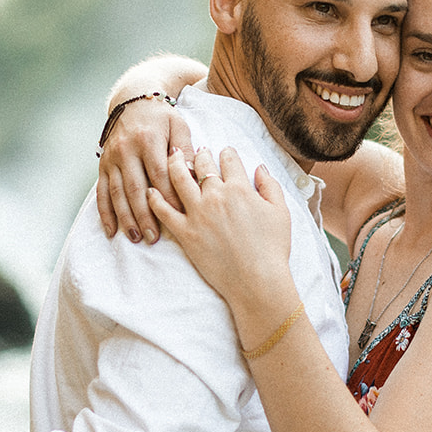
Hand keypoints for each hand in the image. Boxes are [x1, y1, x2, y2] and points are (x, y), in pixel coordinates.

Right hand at [96, 97, 192, 242]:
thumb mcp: (179, 126)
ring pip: (118, 193)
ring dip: (126, 218)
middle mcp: (127, 150)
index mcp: (149, 140)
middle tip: (154, 238)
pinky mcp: (103, 164)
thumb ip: (186, 151)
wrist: (132, 100)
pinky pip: (102, 191)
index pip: (160, 174)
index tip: (179, 216)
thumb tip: (195, 177)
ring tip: (136, 238)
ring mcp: (112, 158)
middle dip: (145, 215)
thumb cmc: (162, 117)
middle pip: (136, 188)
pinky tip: (111, 231)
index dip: (169, 197)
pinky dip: (105, 213)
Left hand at [149, 145, 294, 316]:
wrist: (257, 280)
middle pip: (202, 164)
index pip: (229, 159)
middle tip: (195, 150)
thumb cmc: (273, 249)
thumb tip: (259, 168)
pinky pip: (164, 212)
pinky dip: (155, 199)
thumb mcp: (281, 212)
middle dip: (199, 154)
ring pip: (179, 179)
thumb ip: (270, 186)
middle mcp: (216, 196)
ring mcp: (198, 214)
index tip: (224, 152)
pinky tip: (150, 191)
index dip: (226, 152)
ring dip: (173, 164)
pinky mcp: (186, 233)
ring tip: (170, 157)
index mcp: (240, 188)